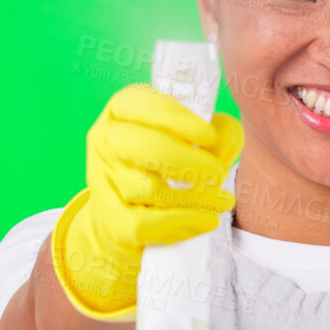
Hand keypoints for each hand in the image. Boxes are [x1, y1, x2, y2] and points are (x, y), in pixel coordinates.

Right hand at [51, 83, 242, 319]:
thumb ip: (218, 134)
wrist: (127, 218)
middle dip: (189, 161)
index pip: (145, 106)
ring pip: (149, 189)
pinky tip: (207, 220)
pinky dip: (181, 223)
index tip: (210, 136)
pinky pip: (144, 224)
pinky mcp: (110, 221)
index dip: (179, 120)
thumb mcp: (192, 142)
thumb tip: (225, 136)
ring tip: (223, 201)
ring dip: (195, 197)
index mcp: (123, 111)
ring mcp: (104, 182)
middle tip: (218, 173)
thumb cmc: (165, 169)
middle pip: (145, 147)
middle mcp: (107, 141)